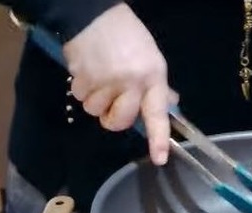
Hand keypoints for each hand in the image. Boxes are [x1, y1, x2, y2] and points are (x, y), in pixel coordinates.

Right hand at [64, 3, 174, 164]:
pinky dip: (82, 89)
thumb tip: (170, 104)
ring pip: (96, 111)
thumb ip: (157, 85)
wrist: (94, 15)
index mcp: (152, 77)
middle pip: (120, 121)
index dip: (159, 138)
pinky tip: (87, 71)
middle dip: (113, 118)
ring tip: (99, 76)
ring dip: (96, 99)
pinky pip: (81, 98)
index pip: (157, 113)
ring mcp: (106, 82)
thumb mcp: (150, 57)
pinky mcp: (83, 79)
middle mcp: (131, 82)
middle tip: (112, 102)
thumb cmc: (127, 36)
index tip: (160, 158)